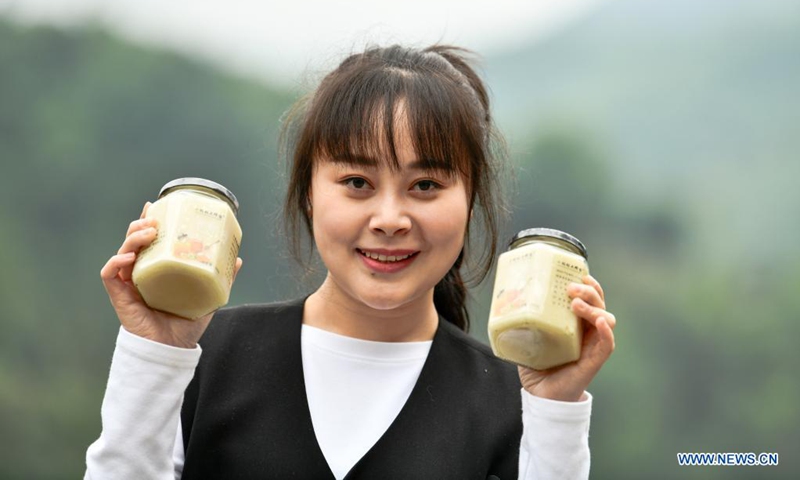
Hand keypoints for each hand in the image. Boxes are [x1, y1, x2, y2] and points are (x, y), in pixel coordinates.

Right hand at [99, 202, 242, 347]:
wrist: (172, 349)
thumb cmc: (186, 324)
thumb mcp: (207, 296)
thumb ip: (221, 279)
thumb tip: (238, 259)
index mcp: (158, 269)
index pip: (149, 240)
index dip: (147, 221)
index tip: (154, 205)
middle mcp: (141, 273)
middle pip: (132, 241)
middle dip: (140, 225)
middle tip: (154, 219)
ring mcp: (128, 284)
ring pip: (122, 252)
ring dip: (131, 238)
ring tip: (147, 232)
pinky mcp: (119, 296)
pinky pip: (109, 274)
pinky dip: (116, 262)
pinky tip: (129, 257)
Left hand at [518, 274, 615, 401]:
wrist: (541, 397)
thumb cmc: (537, 368)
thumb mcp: (526, 341)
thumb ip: (521, 325)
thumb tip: (503, 305)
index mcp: (575, 324)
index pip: (590, 299)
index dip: (589, 285)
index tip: (578, 274)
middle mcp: (587, 333)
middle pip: (599, 303)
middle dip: (589, 291)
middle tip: (570, 287)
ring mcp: (592, 346)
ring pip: (606, 319)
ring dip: (593, 307)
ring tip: (575, 304)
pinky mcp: (594, 361)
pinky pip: (607, 344)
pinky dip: (606, 331)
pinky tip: (599, 321)